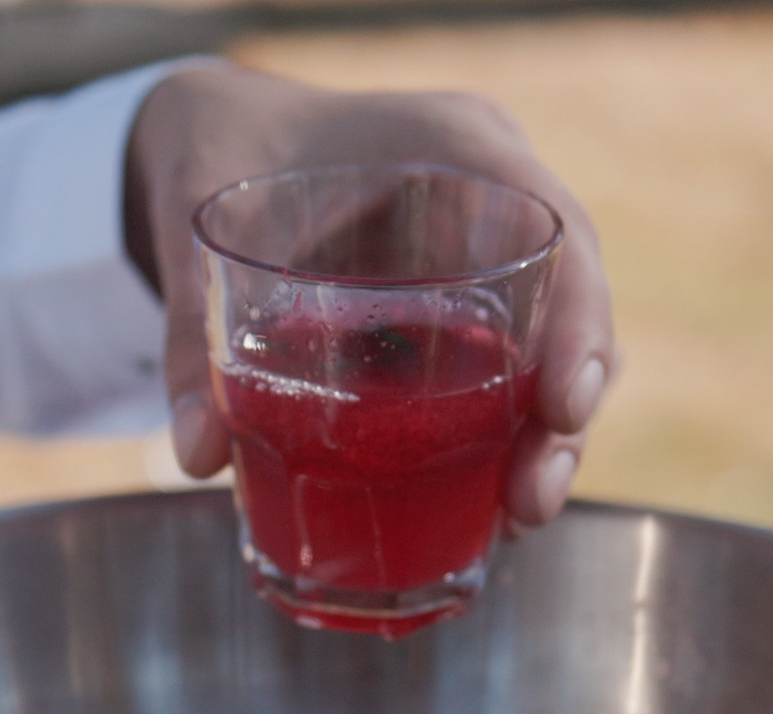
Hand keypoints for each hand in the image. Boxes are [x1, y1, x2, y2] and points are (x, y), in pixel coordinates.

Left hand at [125, 64, 614, 528]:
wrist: (216, 137)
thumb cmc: (218, 153)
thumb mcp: (193, 224)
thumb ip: (194, 334)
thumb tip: (197, 456)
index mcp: (450, 143)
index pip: (554, 224)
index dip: (579, 319)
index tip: (565, 408)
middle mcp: (487, 196)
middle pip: (570, 304)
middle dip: (564, 414)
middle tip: (529, 501)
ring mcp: (481, 252)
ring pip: (549, 347)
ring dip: (542, 438)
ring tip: (514, 517)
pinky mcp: (461, 304)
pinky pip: (508, 367)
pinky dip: (503, 434)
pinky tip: (482, 503)